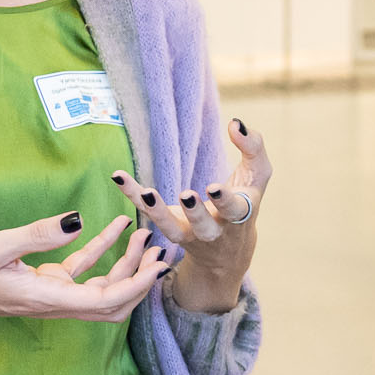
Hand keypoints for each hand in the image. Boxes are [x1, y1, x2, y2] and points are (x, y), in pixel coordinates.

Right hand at [0, 209, 167, 325]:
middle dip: (141, 279)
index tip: (157, 264)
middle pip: (114, 302)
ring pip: (102, 288)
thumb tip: (77, 221)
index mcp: (49, 298)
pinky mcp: (46, 283)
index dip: (137, 285)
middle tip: (162, 251)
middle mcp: (56, 302)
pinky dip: (102, 252)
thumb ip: (38, 235)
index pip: (106, 299)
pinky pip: (82, 270)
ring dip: (127, 266)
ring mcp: (52, 294)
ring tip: (144, 235)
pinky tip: (115, 227)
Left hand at [113, 118, 272, 314]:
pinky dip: (132, 196)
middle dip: (196, 213)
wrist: (228, 251)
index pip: (234, 210)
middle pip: (205, 227)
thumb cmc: (244, 202)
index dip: (225, 200)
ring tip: (146, 193)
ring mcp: (190, 236)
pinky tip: (118, 176)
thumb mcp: (257, 176)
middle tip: (186, 195)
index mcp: (239, 216)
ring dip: (158, 214)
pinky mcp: (169, 231)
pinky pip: (148, 214)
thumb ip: (253, 147)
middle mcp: (214, 231)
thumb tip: (236, 123)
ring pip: (171, 230)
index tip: (213, 187)